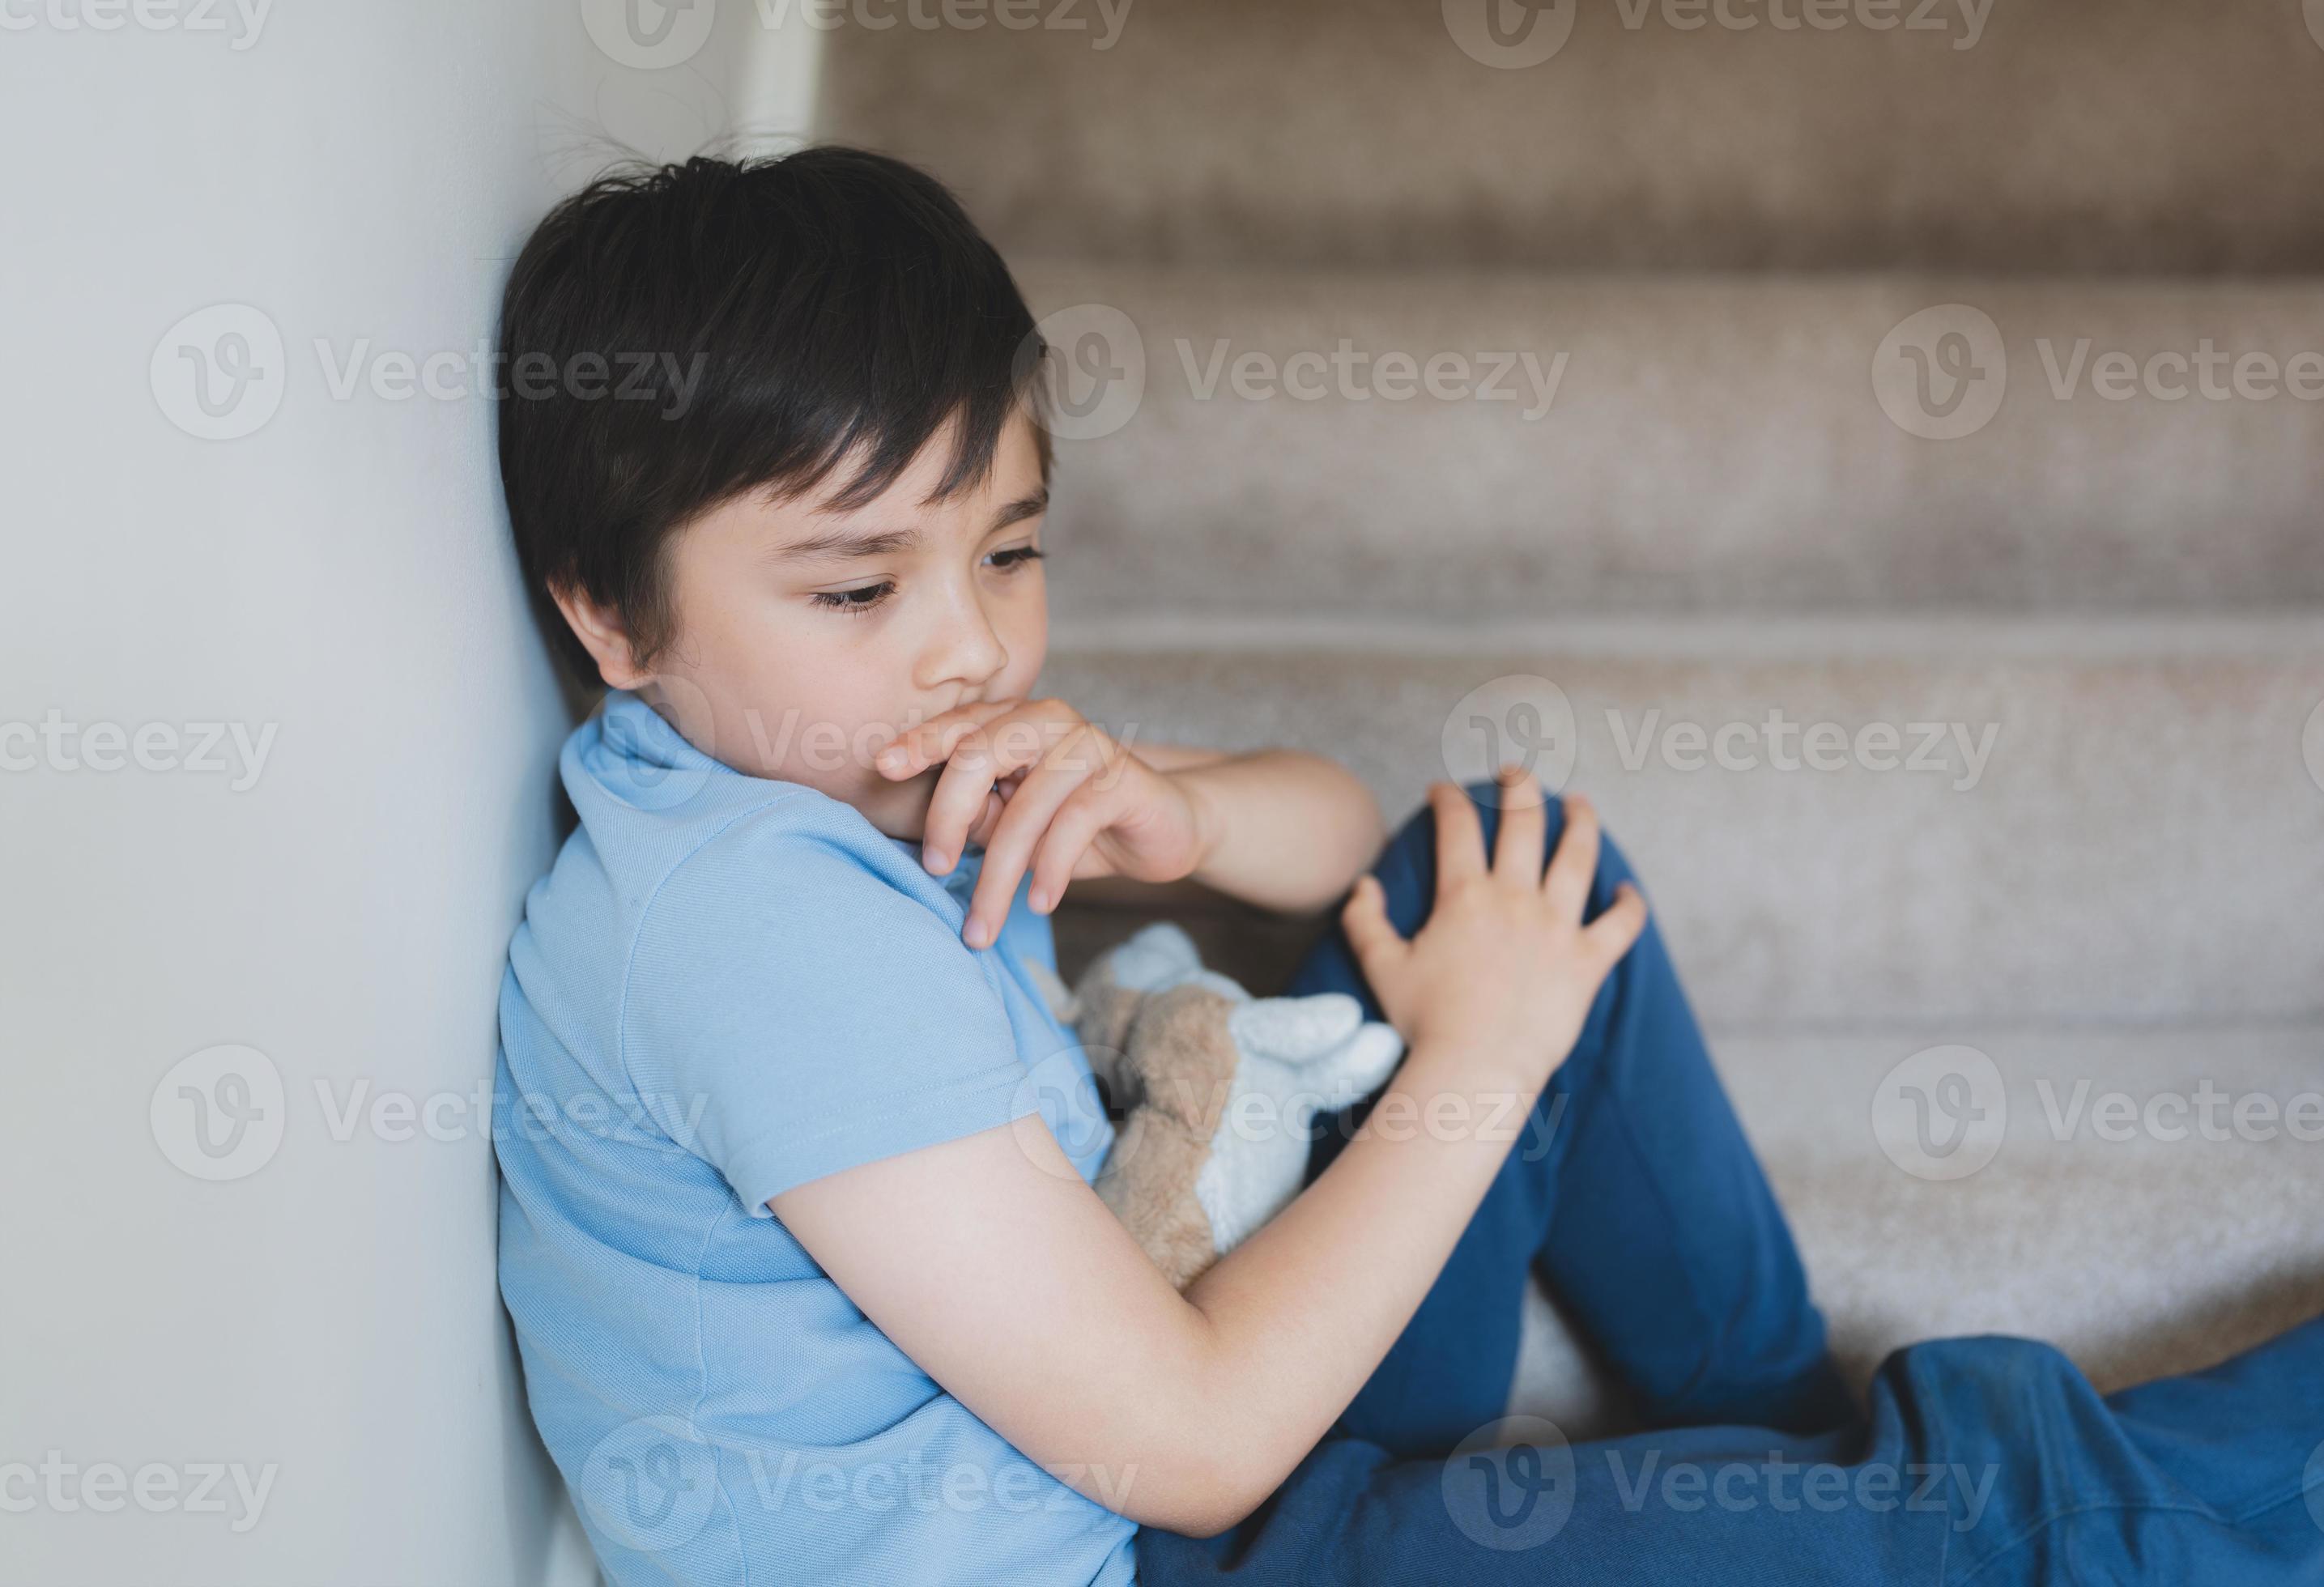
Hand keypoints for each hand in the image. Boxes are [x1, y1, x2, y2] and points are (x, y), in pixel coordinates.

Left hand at [874, 696, 1211, 948]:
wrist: (1164, 827)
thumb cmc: (1078, 824)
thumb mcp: (1016, 823)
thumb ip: (978, 815)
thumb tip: (936, 835)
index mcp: (1014, 720)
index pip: (958, 726)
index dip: (919, 743)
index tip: (884, 769)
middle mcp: (1048, 720)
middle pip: (980, 754)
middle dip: (948, 817)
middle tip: (933, 869)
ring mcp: (1089, 745)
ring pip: (1026, 805)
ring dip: (1000, 873)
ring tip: (984, 924)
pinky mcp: (1122, 779)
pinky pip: (1074, 822)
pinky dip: (1050, 869)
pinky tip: (1039, 903)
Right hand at [1339, 769, 1646, 1090]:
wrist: (1475, 1070)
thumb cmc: (1424, 1023)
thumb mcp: (1381, 968)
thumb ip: (1365, 921)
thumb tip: (1363, 886)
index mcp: (1465, 896)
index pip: (1457, 826)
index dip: (1449, 799)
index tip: (1444, 790)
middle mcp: (1515, 899)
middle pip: (1524, 822)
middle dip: (1520, 786)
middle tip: (1515, 773)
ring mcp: (1557, 927)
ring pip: (1578, 855)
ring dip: (1581, 821)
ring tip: (1580, 803)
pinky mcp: (1587, 962)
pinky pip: (1621, 925)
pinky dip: (1629, 904)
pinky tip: (1627, 890)